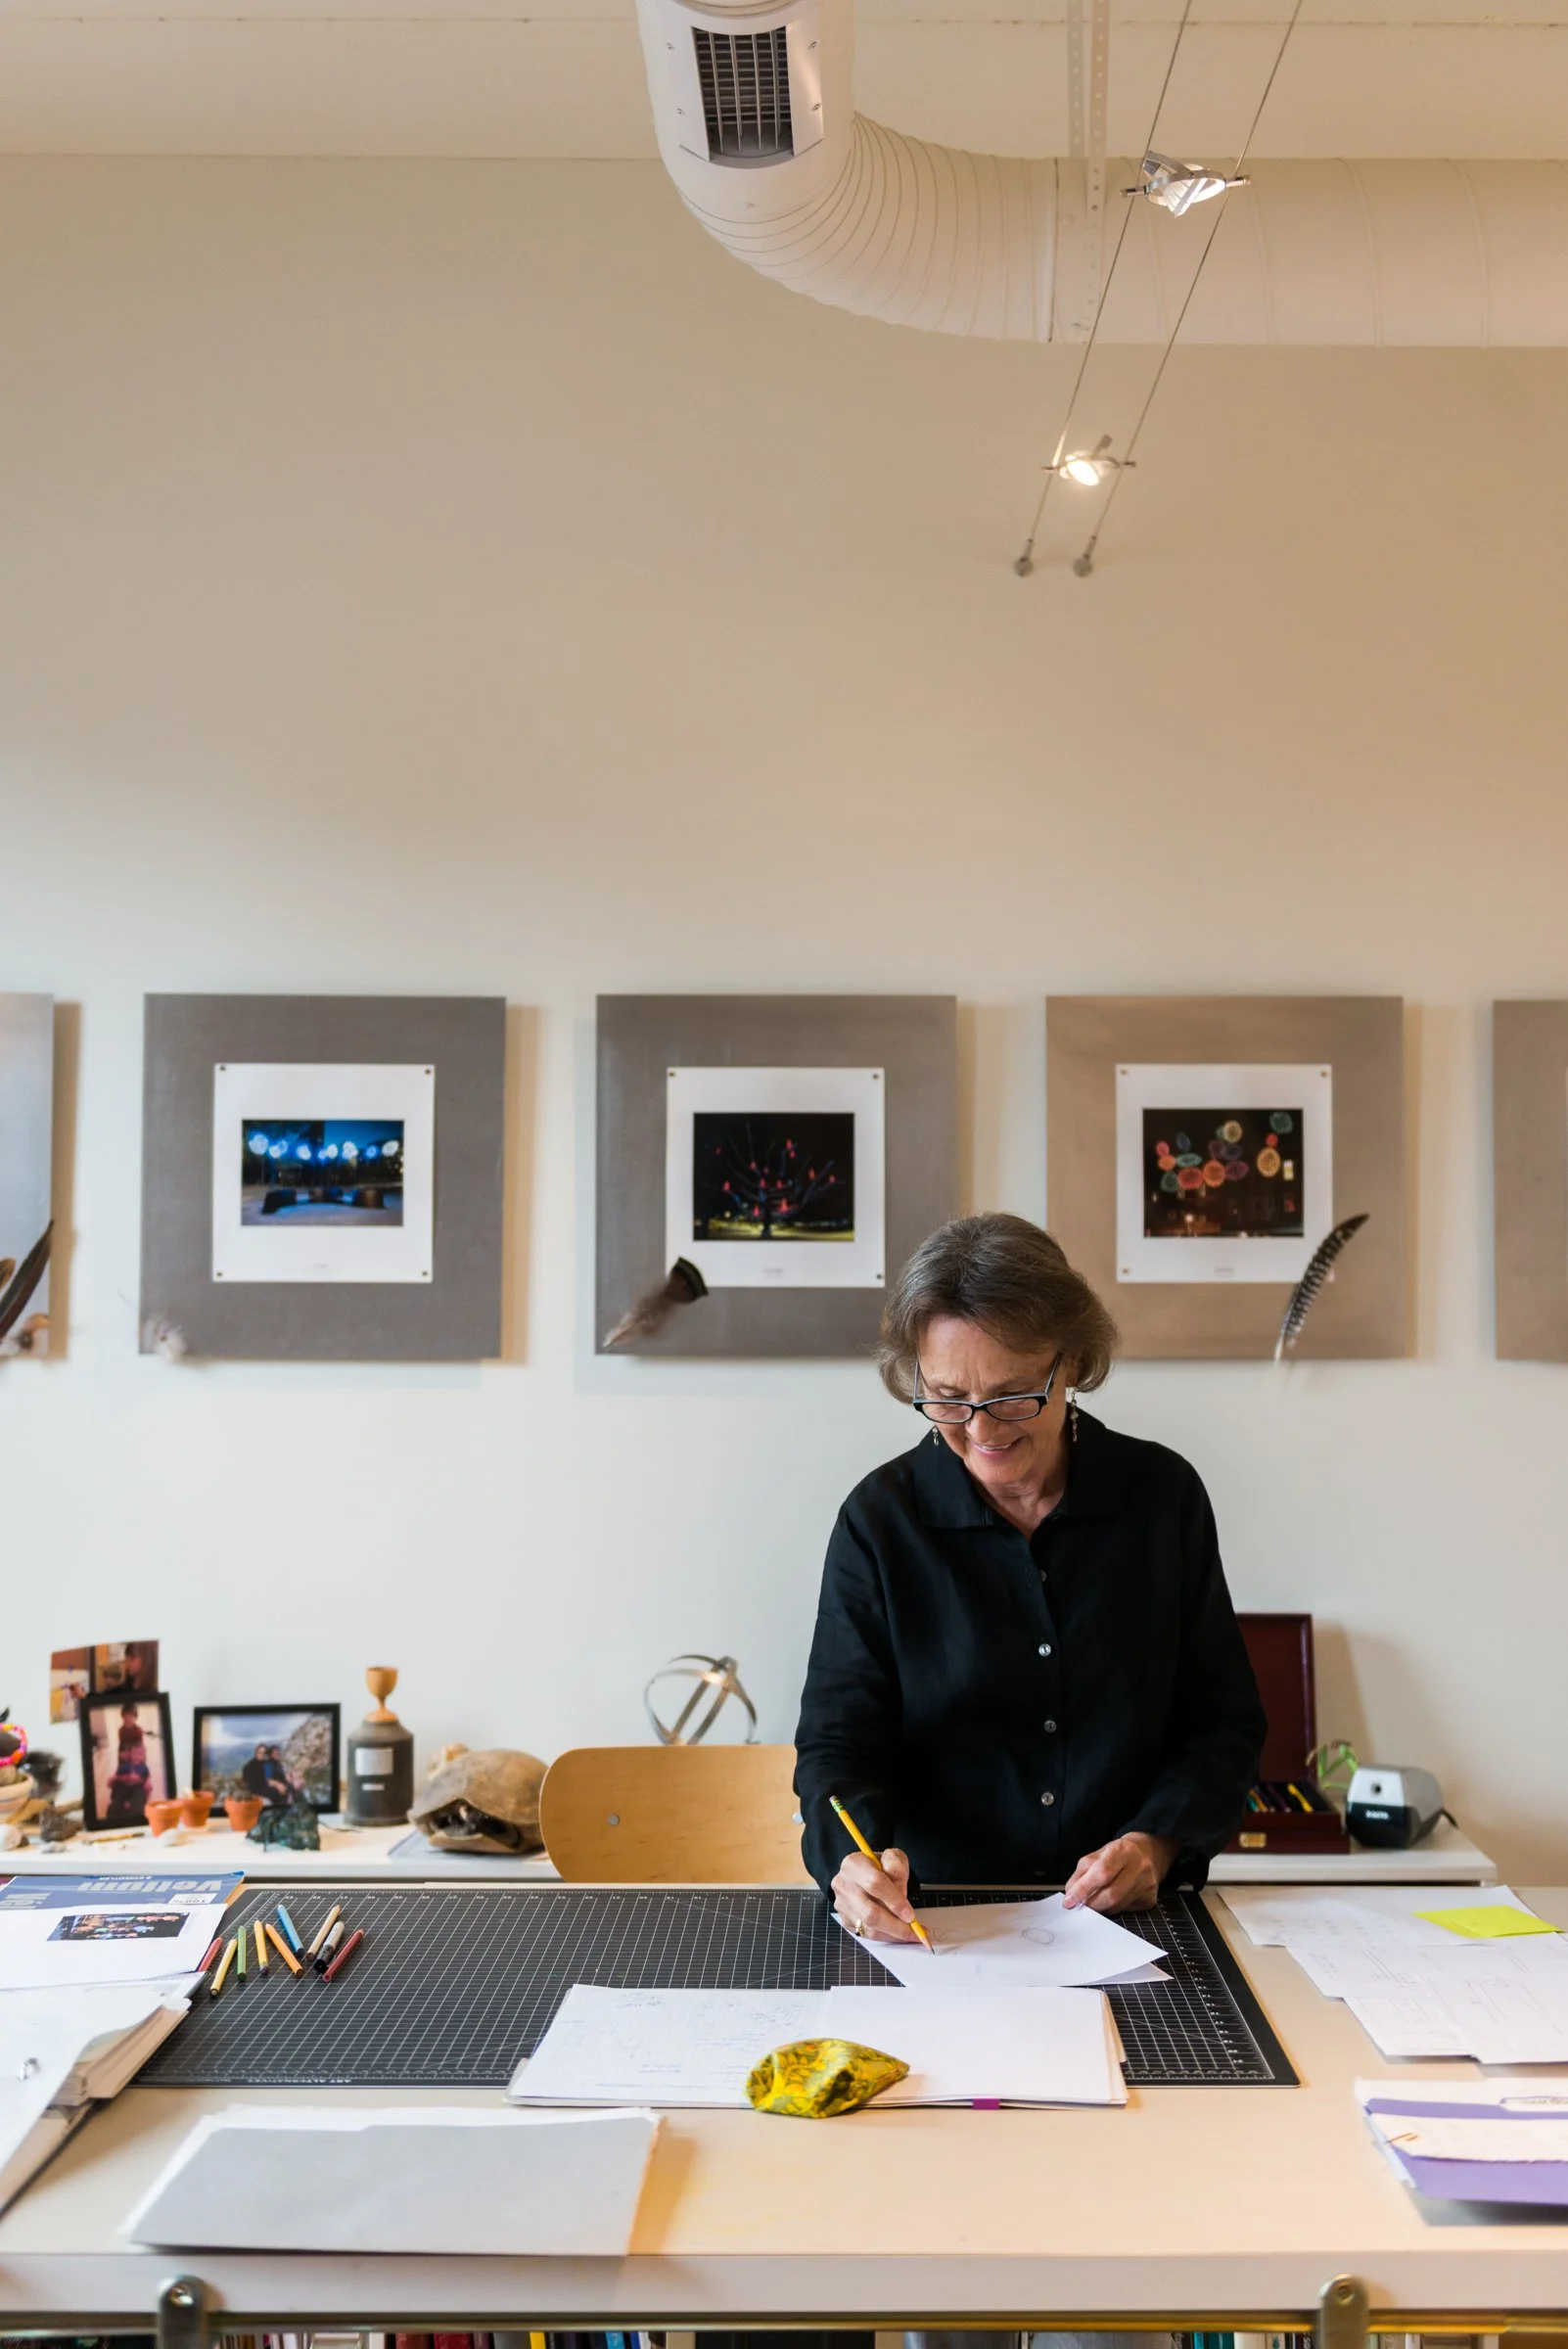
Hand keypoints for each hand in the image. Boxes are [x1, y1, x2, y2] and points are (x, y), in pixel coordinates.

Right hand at [831, 1845, 919, 1941]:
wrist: (863, 1873)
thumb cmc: (880, 1866)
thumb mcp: (893, 1857)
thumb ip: (897, 1868)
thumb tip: (901, 1893)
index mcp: (854, 1864)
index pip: (875, 1884)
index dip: (895, 1901)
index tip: (910, 1915)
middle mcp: (843, 1884)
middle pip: (870, 1912)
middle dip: (895, 1925)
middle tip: (914, 1931)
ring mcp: (842, 1903)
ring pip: (869, 1927)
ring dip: (893, 1934)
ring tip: (910, 1935)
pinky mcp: (844, 1918)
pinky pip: (866, 1934)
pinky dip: (886, 1936)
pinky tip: (898, 1933)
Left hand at [1062, 1831, 1178, 1913]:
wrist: (1147, 1854)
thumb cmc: (1118, 1854)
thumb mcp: (1096, 1856)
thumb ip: (1081, 1874)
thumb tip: (1070, 1895)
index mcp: (1122, 1850)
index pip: (1102, 1872)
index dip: (1083, 1889)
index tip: (1069, 1901)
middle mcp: (1139, 1866)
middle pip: (1111, 1894)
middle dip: (1091, 1904)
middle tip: (1079, 1906)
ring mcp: (1147, 1884)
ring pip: (1117, 1906)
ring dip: (1101, 1907)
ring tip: (1096, 1900)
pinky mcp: (1150, 1899)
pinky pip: (1125, 1911)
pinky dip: (1112, 1908)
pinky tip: (1112, 1900)